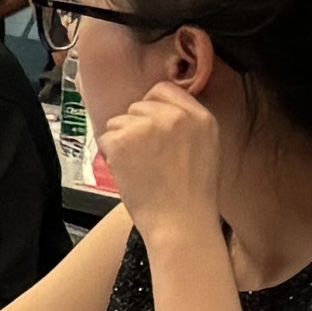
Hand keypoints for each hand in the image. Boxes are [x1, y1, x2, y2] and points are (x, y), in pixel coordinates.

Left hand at [90, 75, 223, 234]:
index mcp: (199, 116)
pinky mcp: (124, 140)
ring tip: (140, 166)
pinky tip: (128, 171)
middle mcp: (174, 115)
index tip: (151, 127)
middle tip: (147, 155)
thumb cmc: (192, 193)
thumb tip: (158, 110)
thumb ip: (186, 123)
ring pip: (119, 121)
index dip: (152, 107)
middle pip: (138, 105)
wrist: (181, 220)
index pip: (164, 89)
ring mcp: (147, 126)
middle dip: (136, 127)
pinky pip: (106, 137)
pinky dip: (110, 154)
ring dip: (122, 140)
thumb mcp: (206, 147)